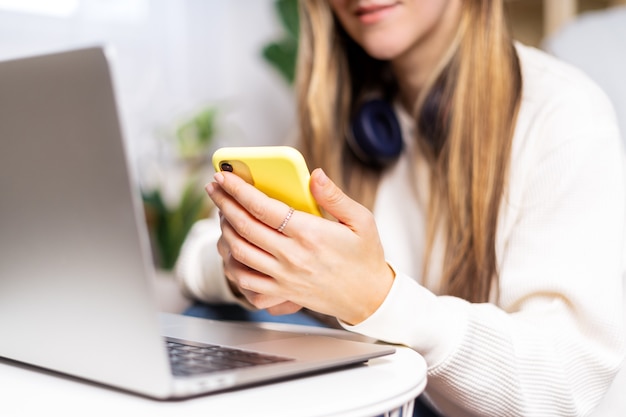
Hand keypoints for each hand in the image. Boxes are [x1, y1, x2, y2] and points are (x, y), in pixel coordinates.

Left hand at [206, 168, 393, 324]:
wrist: (369, 298)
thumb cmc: (365, 257)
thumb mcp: (361, 220)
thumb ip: (335, 197)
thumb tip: (315, 175)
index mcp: (310, 234)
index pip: (263, 208)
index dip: (239, 190)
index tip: (224, 177)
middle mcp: (292, 256)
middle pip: (244, 227)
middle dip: (224, 203)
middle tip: (213, 187)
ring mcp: (284, 277)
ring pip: (240, 252)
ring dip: (224, 230)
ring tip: (222, 213)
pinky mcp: (282, 292)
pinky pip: (246, 281)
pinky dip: (232, 264)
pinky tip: (230, 249)